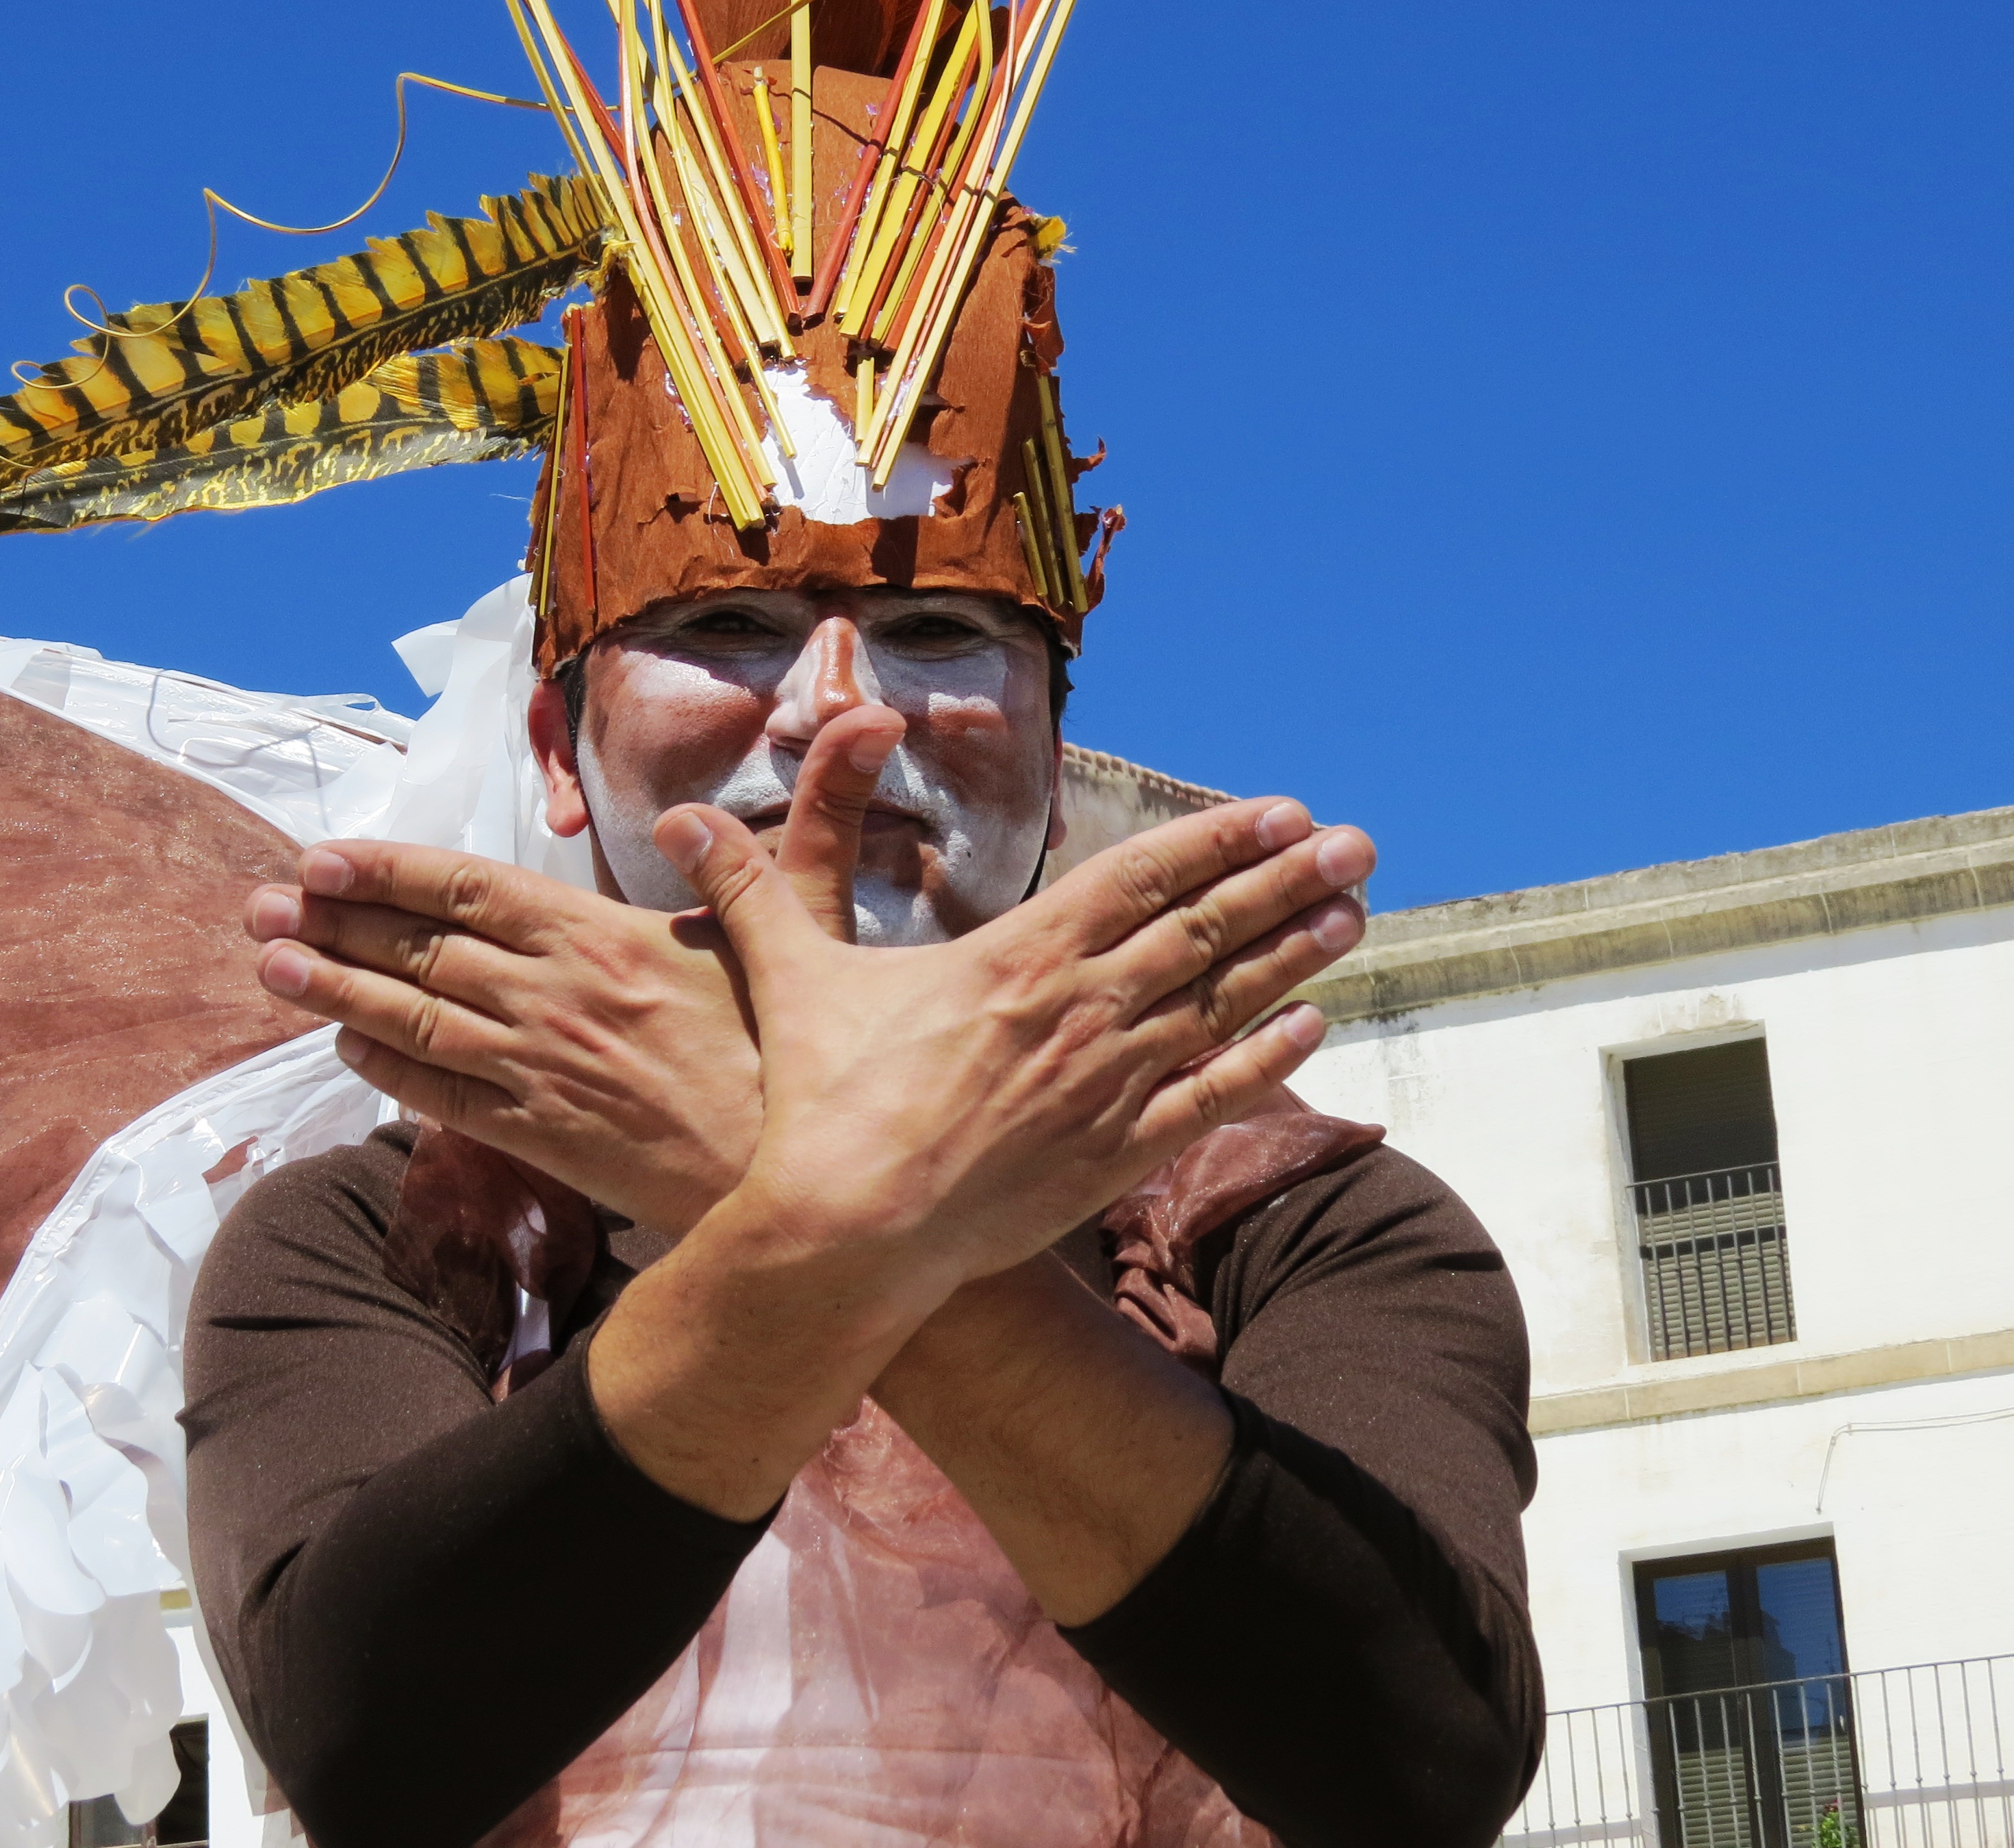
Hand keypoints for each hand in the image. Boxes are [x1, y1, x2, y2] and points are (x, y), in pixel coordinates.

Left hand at [243, 705, 907, 1231]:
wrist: (808, 1188)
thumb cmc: (810, 1055)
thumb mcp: (814, 926)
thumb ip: (805, 831)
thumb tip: (857, 723)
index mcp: (604, 935)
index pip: (470, 887)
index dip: (387, 870)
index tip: (323, 856)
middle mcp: (555, 996)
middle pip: (421, 949)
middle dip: (334, 924)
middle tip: (259, 905)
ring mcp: (542, 1070)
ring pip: (415, 1020)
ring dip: (337, 991)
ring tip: (270, 966)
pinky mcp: (546, 1138)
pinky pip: (444, 1097)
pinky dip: (388, 1070)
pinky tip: (345, 1046)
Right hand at [657, 791, 1371, 1309]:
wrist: (846, 1228)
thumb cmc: (818, 1100)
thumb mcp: (791, 976)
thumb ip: (753, 889)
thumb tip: (679, 819)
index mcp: (1017, 956)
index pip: (1141, 876)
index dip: (1218, 839)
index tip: (1280, 809)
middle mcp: (1079, 1011)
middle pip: (1205, 929)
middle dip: (1286, 881)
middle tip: (1358, 843)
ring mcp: (1106, 1086)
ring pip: (1224, 1006)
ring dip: (1295, 956)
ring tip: (1354, 914)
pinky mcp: (1110, 1158)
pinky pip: (1209, 1100)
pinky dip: (1267, 1060)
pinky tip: (1314, 1027)